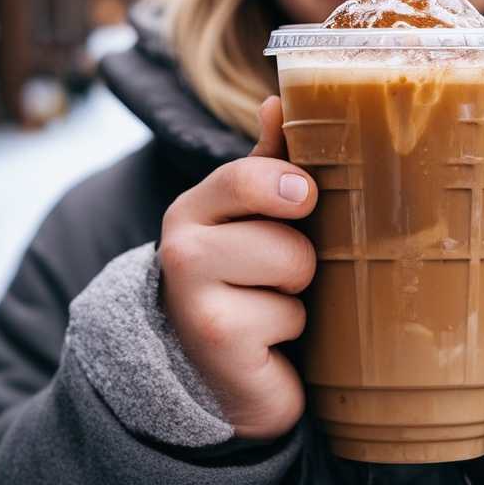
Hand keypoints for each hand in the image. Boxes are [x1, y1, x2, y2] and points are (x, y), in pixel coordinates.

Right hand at [158, 95, 316, 441]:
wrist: (210, 382)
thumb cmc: (244, 291)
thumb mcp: (252, 224)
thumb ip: (266, 166)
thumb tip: (278, 102)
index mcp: (191, 211)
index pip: (247, 175)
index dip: (286, 185)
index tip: (304, 199)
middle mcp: (179, 249)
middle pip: (287, 227)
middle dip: (300, 255)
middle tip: (276, 278)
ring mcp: (193, 297)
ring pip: (294, 267)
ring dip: (298, 295)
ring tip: (270, 311)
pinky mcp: (217, 340)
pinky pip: (289, 316)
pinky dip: (289, 334)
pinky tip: (262, 346)